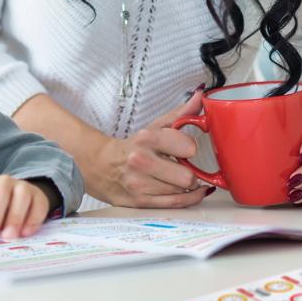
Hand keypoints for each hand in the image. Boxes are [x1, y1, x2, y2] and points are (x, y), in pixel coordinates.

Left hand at [0, 176, 51, 239]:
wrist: (17, 202)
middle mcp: (4, 182)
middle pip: (1, 193)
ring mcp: (23, 187)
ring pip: (21, 197)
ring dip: (14, 218)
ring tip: (8, 236)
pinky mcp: (39, 197)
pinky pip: (38, 206)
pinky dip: (32, 221)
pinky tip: (25, 233)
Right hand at [85, 90, 215, 208]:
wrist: (101, 166)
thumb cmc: (132, 147)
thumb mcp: (154, 127)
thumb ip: (180, 114)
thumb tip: (201, 96)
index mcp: (146, 139)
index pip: (187, 147)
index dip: (190, 149)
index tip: (186, 150)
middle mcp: (141, 162)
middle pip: (187, 176)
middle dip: (190, 173)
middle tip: (183, 168)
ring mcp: (139, 184)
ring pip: (182, 192)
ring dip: (185, 186)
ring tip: (175, 178)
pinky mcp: (140, 202)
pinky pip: (175, 204)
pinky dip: (189, 199)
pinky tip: (192, 192)